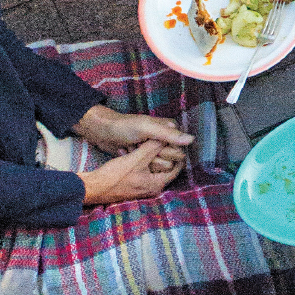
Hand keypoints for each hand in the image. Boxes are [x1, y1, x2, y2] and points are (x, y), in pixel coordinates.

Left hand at [75, 105, 191, 158]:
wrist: (102, 131)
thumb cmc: (124, 127)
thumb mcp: (147, 128)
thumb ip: (169, 135)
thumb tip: (192, 140)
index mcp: (170, 130)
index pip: (178, 153)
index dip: (163, 153)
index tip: (148, 144)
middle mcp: (165, 139)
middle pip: (169, 161)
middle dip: (152, 157)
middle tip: (138, 146)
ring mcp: (154, 148)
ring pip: (157, 166)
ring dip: (142, 160)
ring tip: (131, 149)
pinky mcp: (144, 155)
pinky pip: (147, 167)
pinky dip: (135, 161)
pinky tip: (126, 152)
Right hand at [79, 140, 185, 205]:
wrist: (94, 187)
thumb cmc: (116, 175)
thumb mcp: (136, 158)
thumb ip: (153, 147)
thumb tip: (169, 137)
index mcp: (158, 184)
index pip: (177, 167)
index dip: (177, 153)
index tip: (174, 141)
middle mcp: (153, 189)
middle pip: (166, 168)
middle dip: (163, 154)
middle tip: (160, 140)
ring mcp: (144, 189)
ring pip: (154, 169)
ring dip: (151, 157)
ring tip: (146, 144)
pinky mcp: (134, 186)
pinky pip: (144, 172)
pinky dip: (142, 162)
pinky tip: (134, 152)